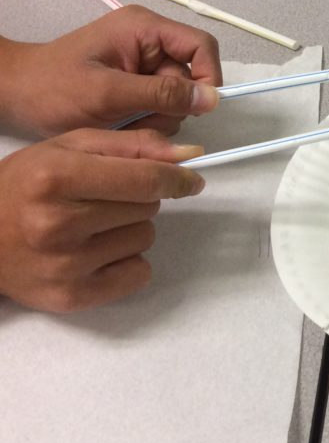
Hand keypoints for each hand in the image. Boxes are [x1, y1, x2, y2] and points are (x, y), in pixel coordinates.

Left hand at [0, 5, 222, 135]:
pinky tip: (122, 124)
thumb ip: (161, 94)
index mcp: (144, 29)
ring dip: (159, 118)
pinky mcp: (137, 84)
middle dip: (173, 106)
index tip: (196, 109)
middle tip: (139, 120)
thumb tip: (212, 99)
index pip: (201, 47)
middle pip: (191, 76)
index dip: (208, 77)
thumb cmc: (52, 88)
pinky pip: (162, 106)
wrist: (15, 95)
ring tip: (124, 123)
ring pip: (179, 97)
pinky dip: (148, 121)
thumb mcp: (108, 92)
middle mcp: (150, 42)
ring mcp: (144, 64)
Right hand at [0, 129, 205, 311]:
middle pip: (148, 208)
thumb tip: (188, 157)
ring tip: (91, 226)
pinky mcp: (73, 297)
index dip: (177, 178)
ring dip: (130, 229)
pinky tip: (95, 253)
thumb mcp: (68, 148)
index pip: (145, 180)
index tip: (190, 180)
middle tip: (101, 200)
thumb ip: (132, 145)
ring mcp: (65, 265)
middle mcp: (58, 224)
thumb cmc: (24, 186)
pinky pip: (139, 274)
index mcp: (55, 179)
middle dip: (137, 199)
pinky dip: (127, 262)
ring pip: (145, 238)